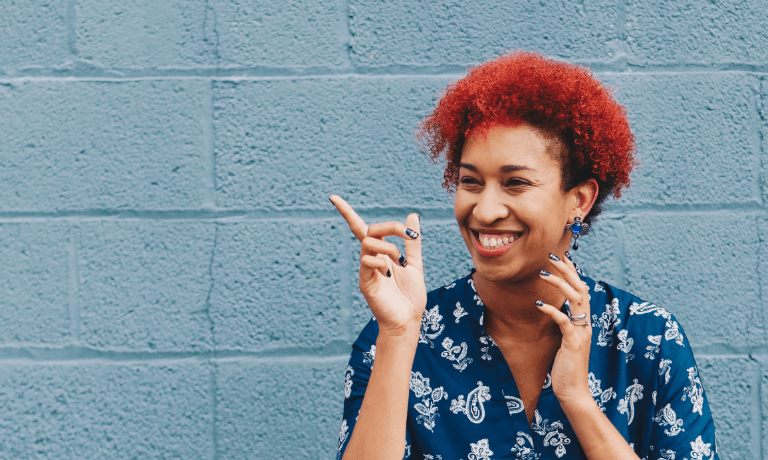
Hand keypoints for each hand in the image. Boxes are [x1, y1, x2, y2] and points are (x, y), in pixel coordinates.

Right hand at [330, 195, 426, 336]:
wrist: (408, 320)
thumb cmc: (410, 296)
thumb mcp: (416, 264)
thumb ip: (413, 241)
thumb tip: (412, 215)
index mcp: (381, 254)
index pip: (360, 228)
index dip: (346, 212)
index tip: (332, 197)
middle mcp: (370, 259)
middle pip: (369, 230)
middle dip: (390, 227)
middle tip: (408, 235)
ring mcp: (366, 270)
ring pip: (368, 243)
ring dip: (389, 247)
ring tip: (400, 263)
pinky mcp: (365, 282)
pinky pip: (367, 261)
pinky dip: (381, 262)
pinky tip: (390, 275)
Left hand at [536, 252, 592, 401]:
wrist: (573, 391)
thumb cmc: (566, 366)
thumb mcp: (566, 340)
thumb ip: (565, 324)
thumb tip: (557, 309)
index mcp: (584, 322)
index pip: (582, 290)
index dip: (573, 273)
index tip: (562, 257)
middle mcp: (586, 324)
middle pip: (581, 289)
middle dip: (567, 270)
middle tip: (552, 256)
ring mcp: (581, 333)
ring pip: (575, 300)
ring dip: (559, 284)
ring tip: (543, 273)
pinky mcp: (573, 343)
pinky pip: (564, 321)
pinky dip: (553, 311)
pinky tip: (539, 304)